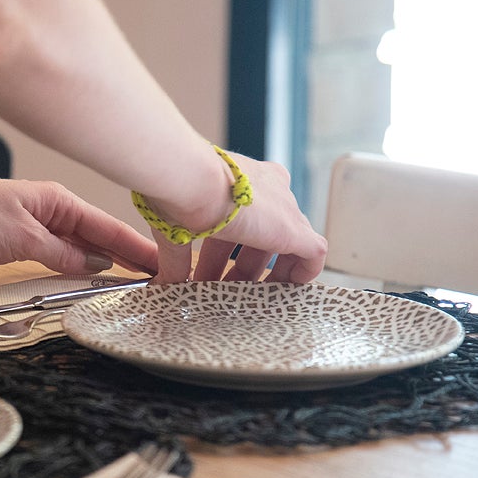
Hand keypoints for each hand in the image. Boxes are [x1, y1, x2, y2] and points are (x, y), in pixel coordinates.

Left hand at [0, 175, 158, 275]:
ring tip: (131, 287)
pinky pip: (54, 260)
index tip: (165, 264)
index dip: (139, 248)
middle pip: (99, 239)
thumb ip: (62, 255)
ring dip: (102, 267)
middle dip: (129, 258)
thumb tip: (97, 265)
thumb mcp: (23, 239)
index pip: (110, 228)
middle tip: (159, 280)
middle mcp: (52, 214)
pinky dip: (72, 272)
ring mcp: (34, 229)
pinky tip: (83, 284)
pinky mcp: (16, 244)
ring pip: (78, 251)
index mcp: (60, 203)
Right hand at [145, 154, 326, 283]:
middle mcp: (269, 189)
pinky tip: (285, 291)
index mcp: (241, 180)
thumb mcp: (176, 227)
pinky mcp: (295, 230)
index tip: (210, 269)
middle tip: (218, 287)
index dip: (228, 249)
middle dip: (240, 268)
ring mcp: (285, 209)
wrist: (190, 179)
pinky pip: (312, 256)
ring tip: (241, 298)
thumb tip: (164, 280)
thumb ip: (175, 257)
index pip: (245, 217)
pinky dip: (301, 274)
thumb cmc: (179, 191)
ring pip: (287, 248)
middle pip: (264, 236)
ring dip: (264, 276)